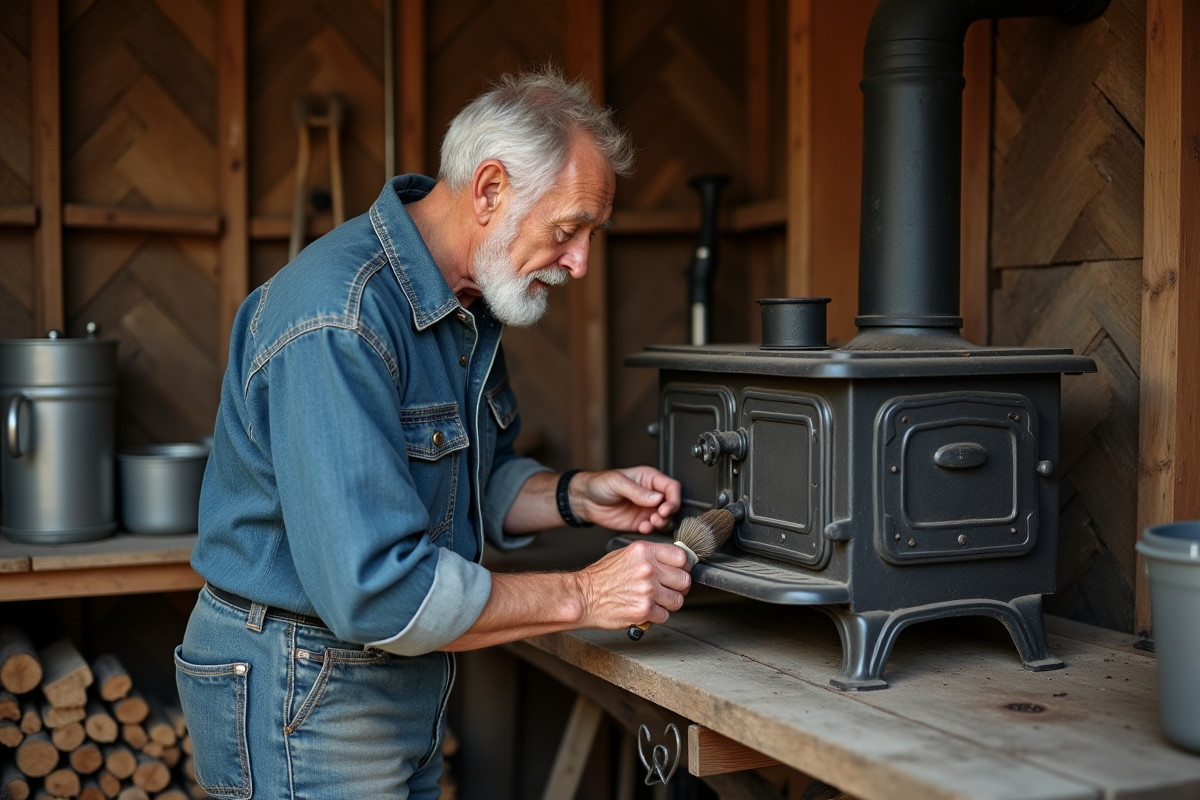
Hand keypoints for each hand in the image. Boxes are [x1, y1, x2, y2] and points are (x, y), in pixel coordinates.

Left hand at [570, 466, 681, 533]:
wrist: (584, 501)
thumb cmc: (599, 484)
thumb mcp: (617, 482)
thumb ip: (637, 491)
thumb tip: (657, 498)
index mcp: (649, 479)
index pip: (671, 487)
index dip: (673, 499)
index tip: (666, 508)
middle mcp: (651, 494)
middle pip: (672, 505)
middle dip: (668, 513)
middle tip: (658, 517)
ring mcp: (646, 509)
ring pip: (665, 519)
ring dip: (661, 523)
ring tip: (651, 523)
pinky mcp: (640, 522)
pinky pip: (652, 528)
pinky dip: (650, 530)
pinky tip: (642, 528)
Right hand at [575, 540, 690, 628]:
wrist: (583, 597)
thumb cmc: (601, 577)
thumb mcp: (626, 554)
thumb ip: (650, 556)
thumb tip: (672, 561)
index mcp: (644, 551)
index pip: (682, 557)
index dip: (683, 567)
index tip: (679, 572)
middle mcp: (648, 569)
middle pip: (684, 580)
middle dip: (678, 587)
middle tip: (667, 590)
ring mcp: (647, 590)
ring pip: (677, 600)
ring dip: (668, 603)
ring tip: (654, 601)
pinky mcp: (644, 609)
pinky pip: (665, 615)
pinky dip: (657, 616)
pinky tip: (645, 610)